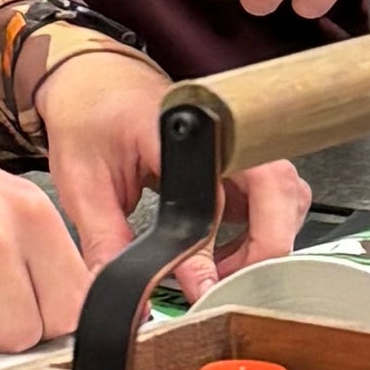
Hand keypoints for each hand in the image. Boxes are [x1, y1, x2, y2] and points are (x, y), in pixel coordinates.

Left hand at [34, 56, 310, 291]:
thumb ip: (106, 238)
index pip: (224, 194)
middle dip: (262, 249)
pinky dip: (256, 233)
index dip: (224, 250)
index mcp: (184, 129)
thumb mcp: (84, 183)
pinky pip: (270, 202)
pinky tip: (220, 254)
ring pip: (285, 200)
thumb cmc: (88, 115)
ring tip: (218, 272)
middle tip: (222, 285)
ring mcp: (239, 144)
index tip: (206, 286)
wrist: (90, 81)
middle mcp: (226, 131)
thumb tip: (120, 288)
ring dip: (262, 243)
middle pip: (281, 194)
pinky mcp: (239, 160)